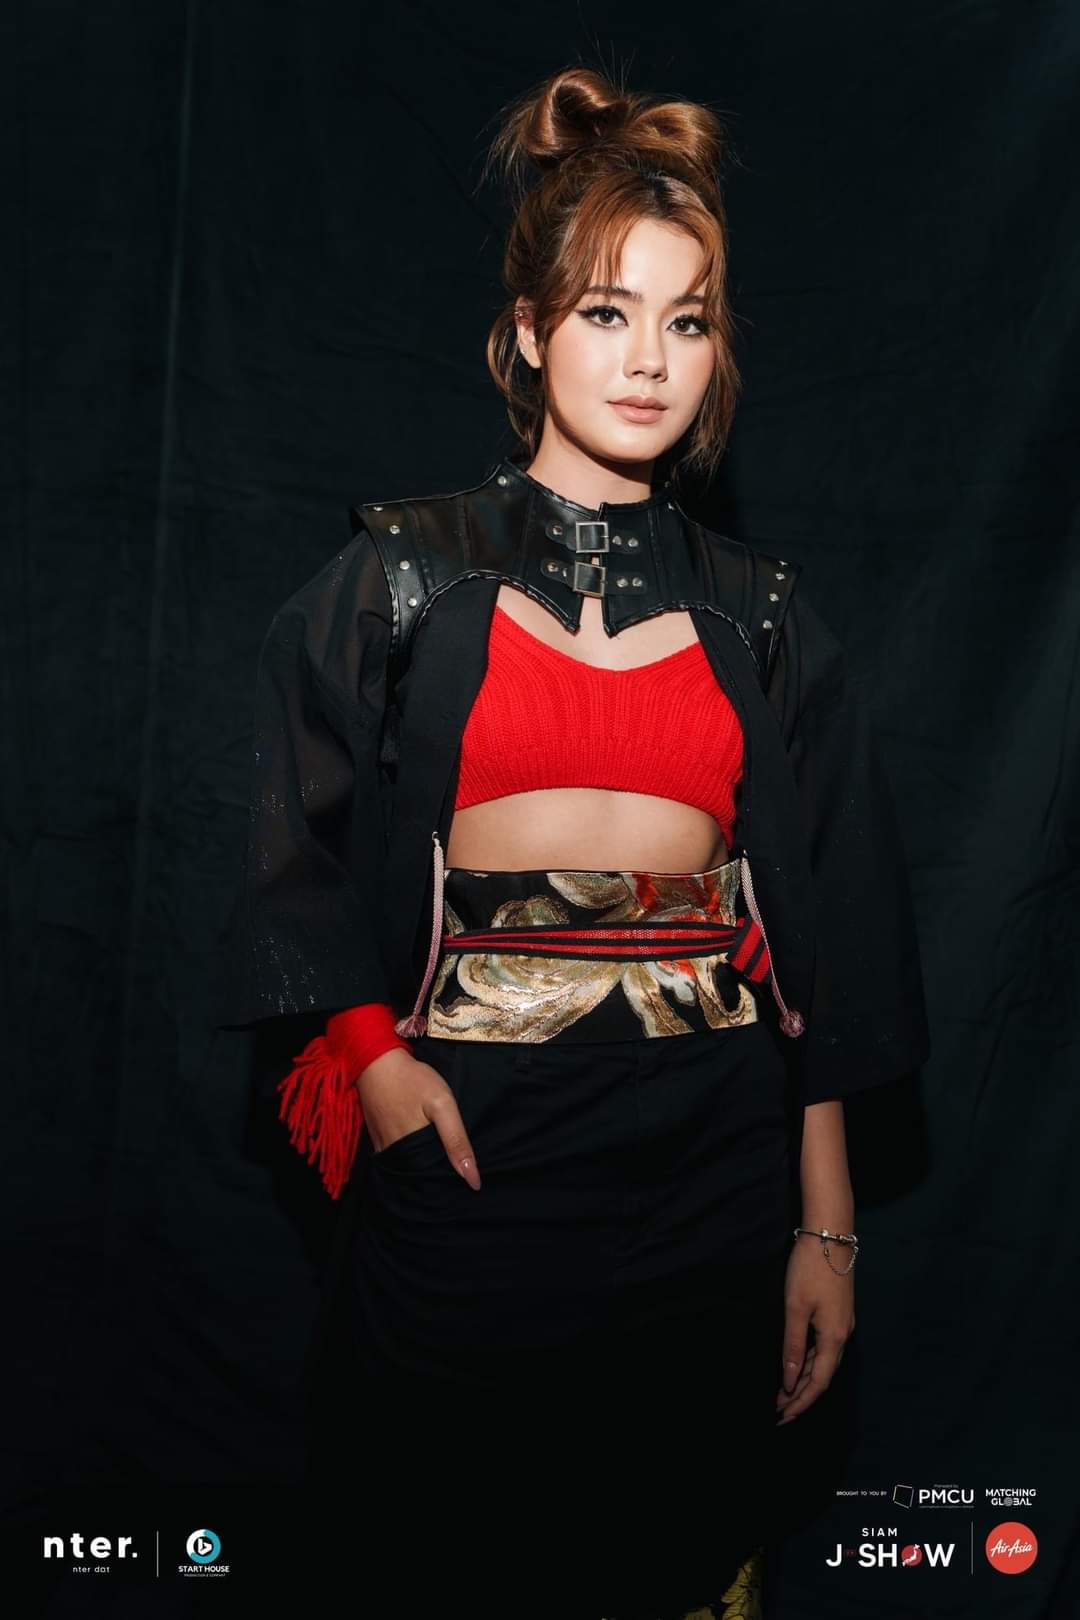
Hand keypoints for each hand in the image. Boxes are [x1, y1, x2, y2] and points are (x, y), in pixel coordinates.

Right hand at [357, 1048, 481, 1189]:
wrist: (376, 1061)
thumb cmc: (413, 1081)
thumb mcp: (442, 1104)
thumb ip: (456, 1140)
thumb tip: (472, 1179)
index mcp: (413, 1152)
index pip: (435, 1179)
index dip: (451, 1177)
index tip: (465, 1174)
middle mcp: (395, 1156)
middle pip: (421, 1174)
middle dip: (437, 1172)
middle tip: (454, 1159)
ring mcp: (383, 1148)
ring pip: (408, 1166)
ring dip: (423, 1163)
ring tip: (440, 1152)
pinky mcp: (376, 1139)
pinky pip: (396, 1155)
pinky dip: (409, 1154)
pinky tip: (419, 1142)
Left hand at [775, 1233, 854, 1423]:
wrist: (830, 1234)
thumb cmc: (810, 1269)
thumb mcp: (795, 1308)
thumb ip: (793, 1345)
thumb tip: (789, 1381)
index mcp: (834, 1338)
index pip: (817, 1383)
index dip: (800, 1402)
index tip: (781, 1417)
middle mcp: (843, 1335)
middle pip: (822, 1375)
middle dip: (800, 1395)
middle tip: (777, 1410)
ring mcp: (843, 1323)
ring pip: (824, 1362)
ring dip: (804, 1378)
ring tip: (783, 1392)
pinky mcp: (839, 1313)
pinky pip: (824, 1347)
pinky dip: (809, 1361)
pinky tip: (796, 1363)